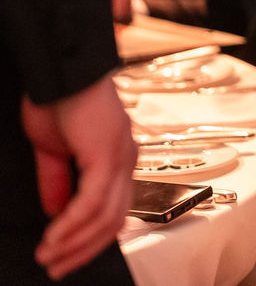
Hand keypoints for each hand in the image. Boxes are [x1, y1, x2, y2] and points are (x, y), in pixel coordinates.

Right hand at [21, 78, 136, 280]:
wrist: (62, 70)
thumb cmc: (59, 98)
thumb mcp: (52, 148)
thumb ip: (57, 181)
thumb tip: (58, 213)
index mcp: (116, 158)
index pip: (114, 209)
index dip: (91, 238)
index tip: (67, 256)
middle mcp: (125, 159)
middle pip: (114, 220)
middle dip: (84, 249)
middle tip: (57, 267)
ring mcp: (120, 157)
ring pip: (105, 216)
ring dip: (74, 242)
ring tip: (49, 256)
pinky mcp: (106, 155)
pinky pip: (92, 201)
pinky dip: (72, 224)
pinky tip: (54, 236)